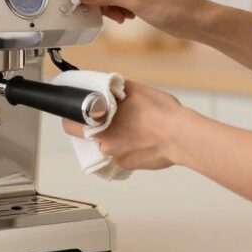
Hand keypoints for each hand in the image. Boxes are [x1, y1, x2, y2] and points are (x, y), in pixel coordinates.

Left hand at [62, 82, 183, 171]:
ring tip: (130, 131)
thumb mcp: (136, 90)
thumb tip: (108, 86)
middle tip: (109, 122)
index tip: (77, 117)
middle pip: (88, 137)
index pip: (70, 125)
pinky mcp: (125, 166)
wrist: (181, 136)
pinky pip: (118, 157)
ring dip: (112, 140)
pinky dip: (125, 150)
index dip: (72, 120)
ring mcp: (113, 155)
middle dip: (94, 130)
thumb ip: (117, 89)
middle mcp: (103, 141)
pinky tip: (139, 142)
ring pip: (105, 148)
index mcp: (100, 120)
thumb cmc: (161, 113)